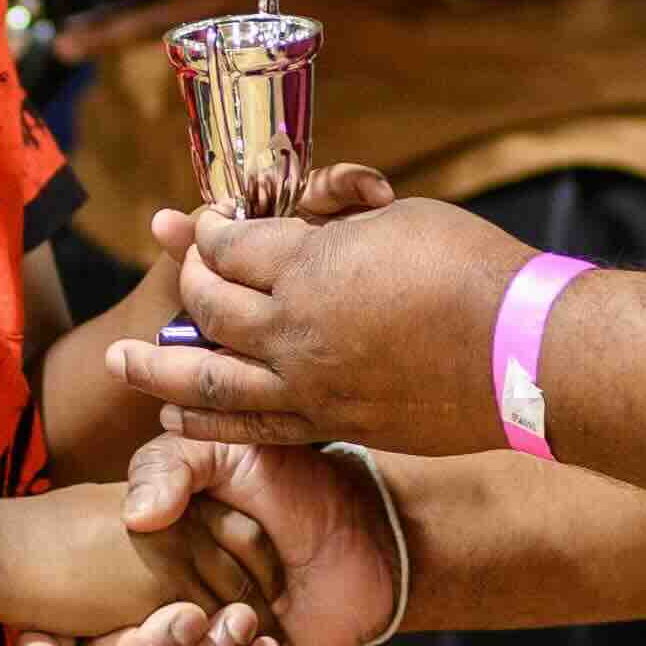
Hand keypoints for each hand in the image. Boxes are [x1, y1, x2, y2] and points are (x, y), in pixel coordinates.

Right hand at [24, 429, 406, 645]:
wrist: (368, 523)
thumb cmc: (290, 481)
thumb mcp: (224, 453)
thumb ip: (171, 467)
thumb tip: (137, 518)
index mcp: (132, 573)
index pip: (60, 618)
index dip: (40, 644)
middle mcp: (157, 618)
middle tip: (190, 615)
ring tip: (247, 620)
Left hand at [110, 191, 527, 450]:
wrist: (526, 352)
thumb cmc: (473, 267)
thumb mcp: (396, 219)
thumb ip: (333, 224)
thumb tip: (299, 228)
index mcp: (308, 266)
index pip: (230, 245)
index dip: (212, 229)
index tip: (209, 222)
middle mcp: (294, 330)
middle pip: (210, 307)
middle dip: (186, 282)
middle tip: (175, 270)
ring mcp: (310, 385)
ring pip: (210, 380)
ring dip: (159, 370)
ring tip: (120, 363)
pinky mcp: (334, 426)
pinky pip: (255, 425)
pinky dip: (209, 421)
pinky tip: (178, 419)